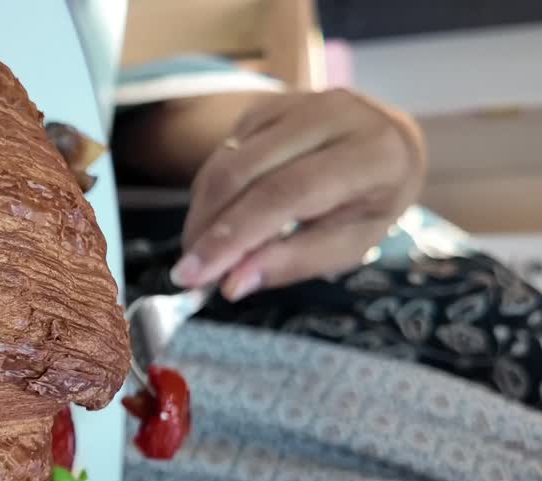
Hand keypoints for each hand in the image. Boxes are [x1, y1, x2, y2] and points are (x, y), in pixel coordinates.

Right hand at [171, 89, 425, 299]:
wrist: (386, 142)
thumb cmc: (371, 202)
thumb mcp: (351, 244)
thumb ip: (294, 262)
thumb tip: (231, 284)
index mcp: (370, 154)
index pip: (286, 193)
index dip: (234, 236)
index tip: (194, 276)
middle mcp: (333, 115)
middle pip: (245, 173)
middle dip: (207, 228)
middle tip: (187, 272)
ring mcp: (295, 102)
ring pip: (227, 160)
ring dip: (202, 213)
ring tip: (199, 252)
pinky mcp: (268, 104)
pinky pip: (223, 151)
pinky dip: (209, 192)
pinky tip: (214, 219)